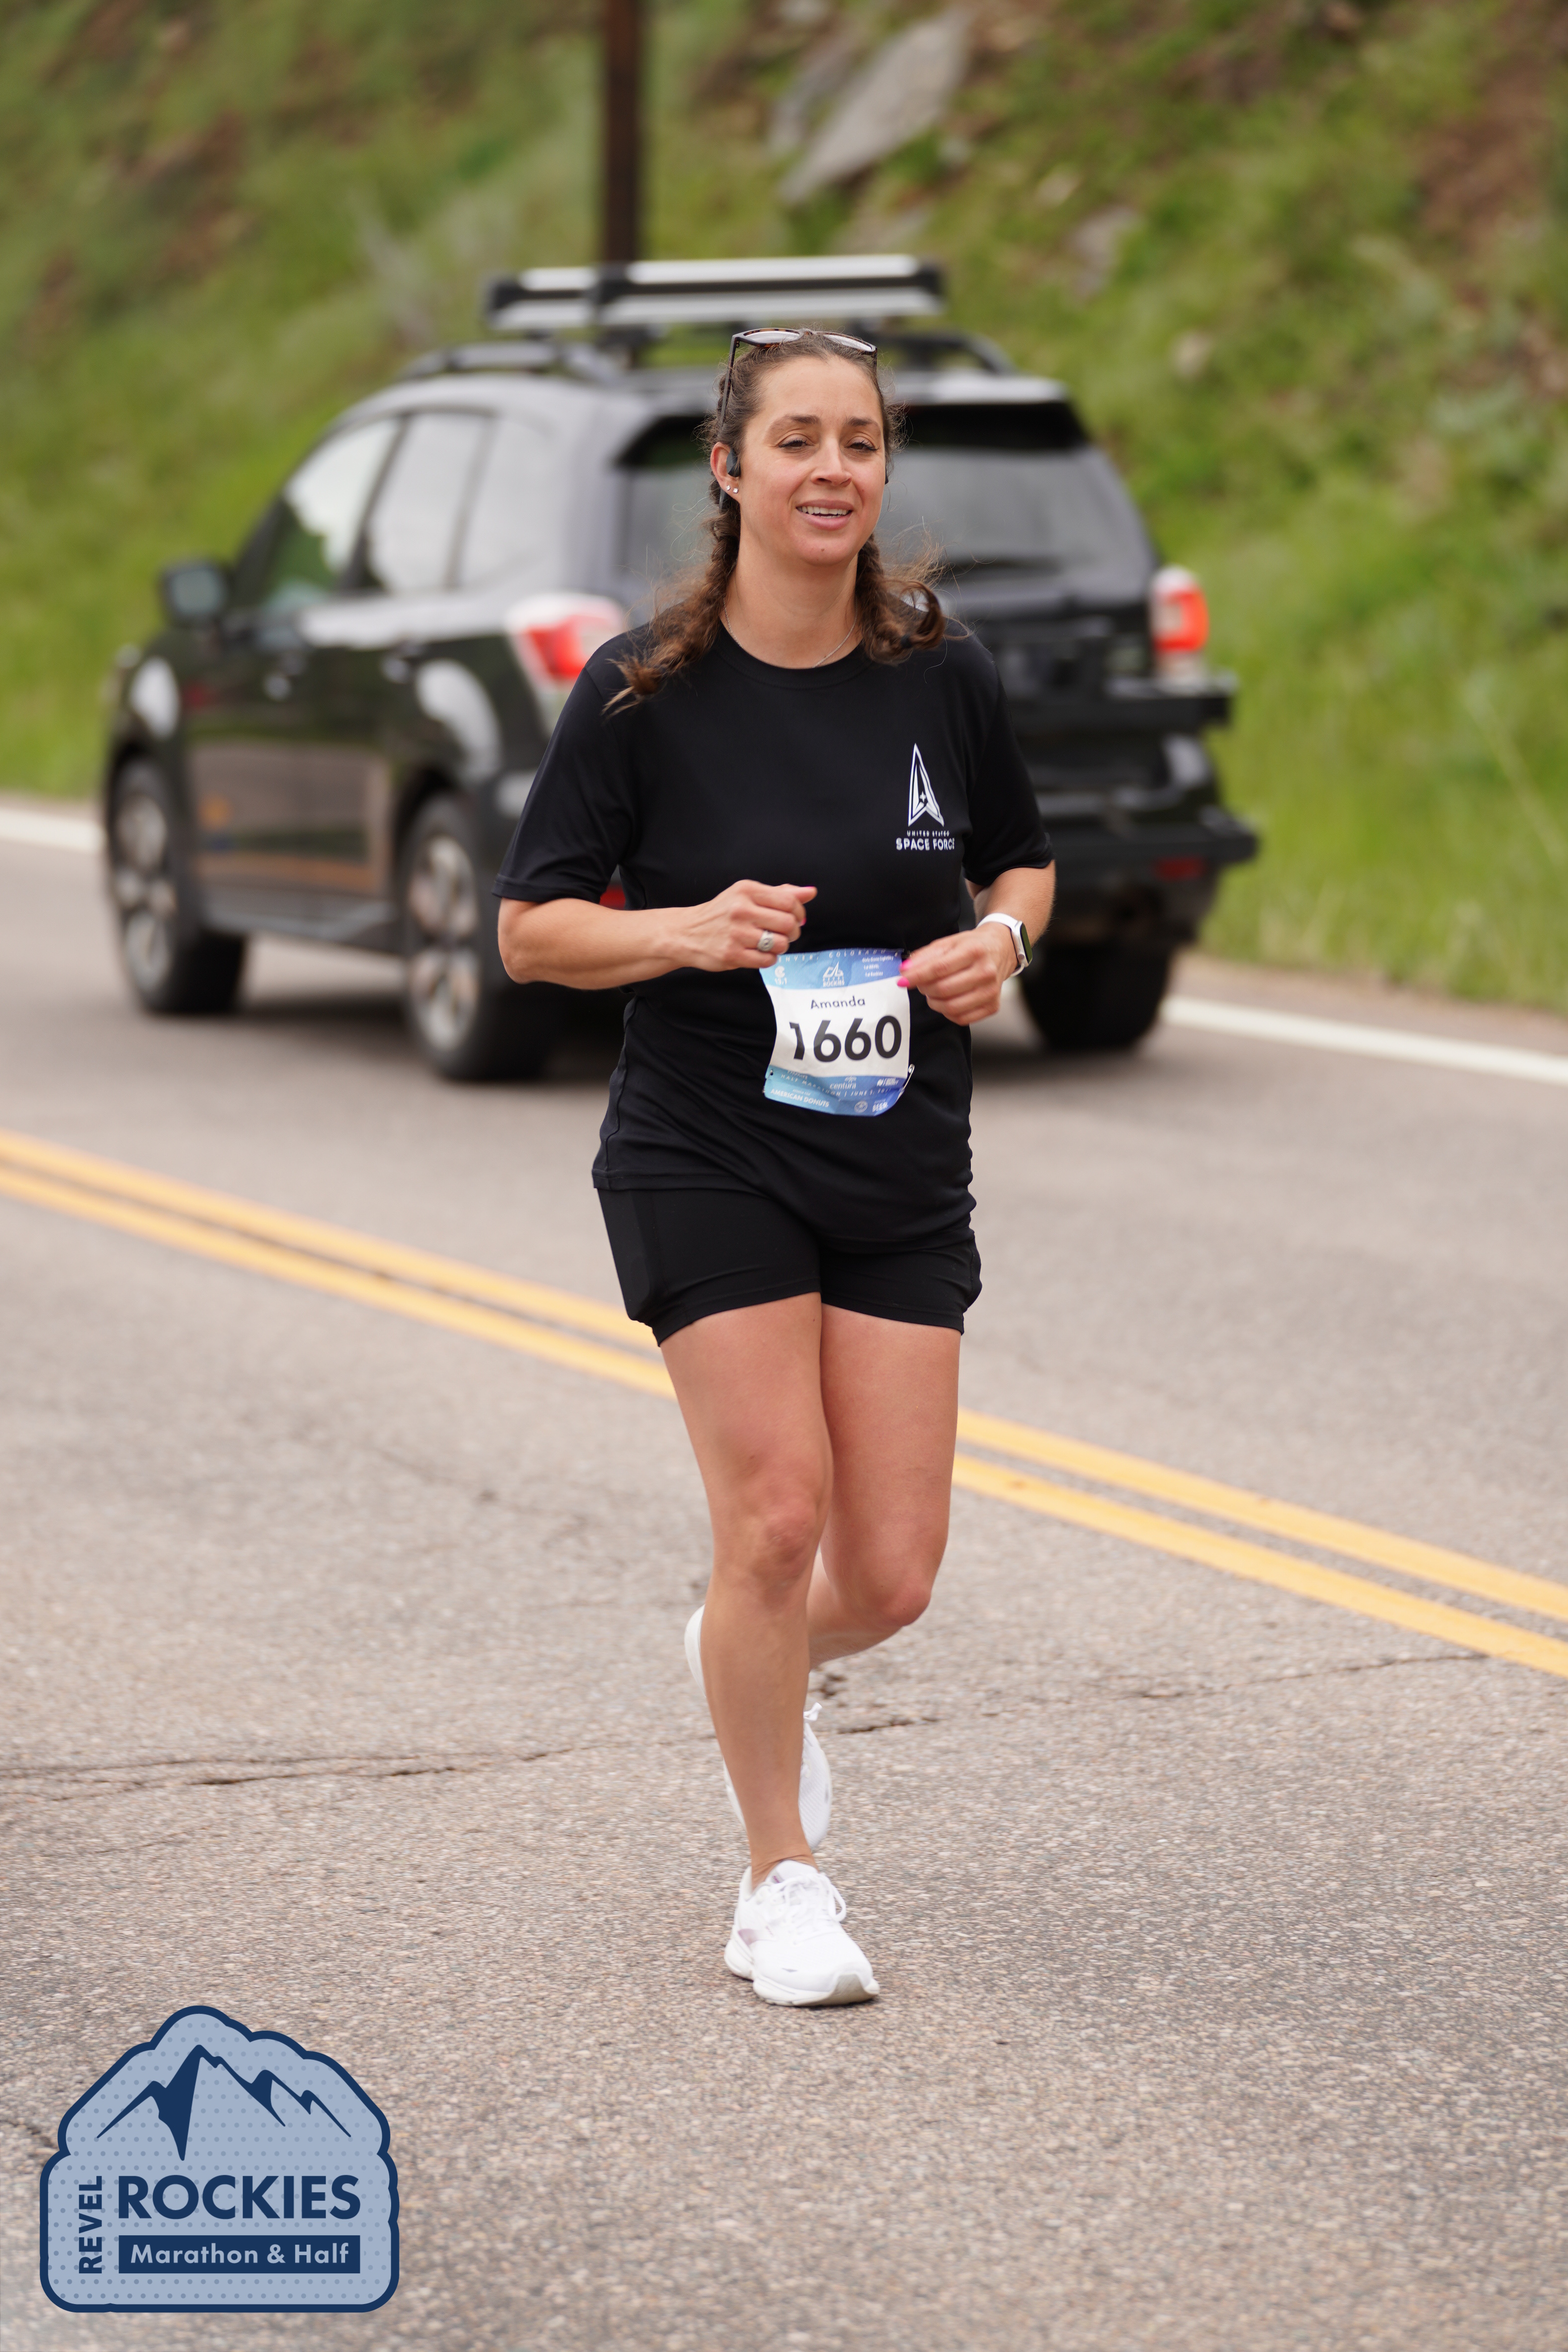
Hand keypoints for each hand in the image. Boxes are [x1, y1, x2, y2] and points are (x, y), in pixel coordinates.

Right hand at [674, 881, 816, 971]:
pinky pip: (767, 960)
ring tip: (770, 943)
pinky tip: (759, 953)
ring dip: (781, 946)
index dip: (799, 912)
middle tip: (784, 933)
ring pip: (780, 943)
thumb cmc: (721, 913)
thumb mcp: (746, 895)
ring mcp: (736, 933)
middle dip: (792, 931)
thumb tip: (810, 892)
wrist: (686, 932)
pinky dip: (769, 959)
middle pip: (788, 923)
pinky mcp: (732, 954)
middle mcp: (741, 910)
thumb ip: (779, 893)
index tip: (794, 918)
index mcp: (746, 890)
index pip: (789, 901)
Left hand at [899, 921, 1014, 1025]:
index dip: (917, 976)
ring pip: (951, 1007)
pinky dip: (947, 1012)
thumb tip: (905, 970)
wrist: (1001, 950)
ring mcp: (991, 991)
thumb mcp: (949, 942)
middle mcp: (986, 972)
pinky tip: (947, 1001)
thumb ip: (925, 955)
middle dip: (924, 988)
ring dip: (933, 1002)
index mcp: (974, 951)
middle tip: (921, 983)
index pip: (939, 968)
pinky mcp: (993, 1006)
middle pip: (943, 989)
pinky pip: (962, 1018)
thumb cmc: (973, 946)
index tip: (902, 980)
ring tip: (933, 992)